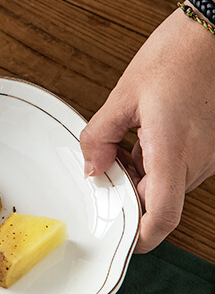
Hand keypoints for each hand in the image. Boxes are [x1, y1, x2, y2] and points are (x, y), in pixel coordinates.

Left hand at [80, 3, 214, 251]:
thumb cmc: (177, 54)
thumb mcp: (124, 94)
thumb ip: (100, 137)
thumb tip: (91, 168)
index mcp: (173, 151)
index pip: (162, 217)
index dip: (142, 237)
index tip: (123, 239)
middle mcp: (198, 160)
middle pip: (161, 201)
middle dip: (131, 193)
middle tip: (108, 168)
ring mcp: (210, 154)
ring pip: (171, 184)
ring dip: (145, 175)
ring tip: (128, 141)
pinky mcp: (214, 145)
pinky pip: (183, 167)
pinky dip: (161, 161)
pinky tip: (147, 133)